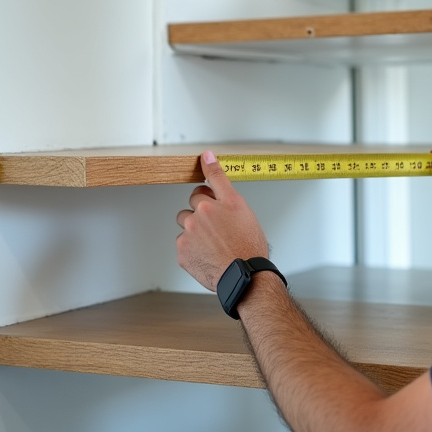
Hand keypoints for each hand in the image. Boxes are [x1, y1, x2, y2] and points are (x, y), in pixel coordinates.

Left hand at [176, 150, 269, 292]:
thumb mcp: (240, 206)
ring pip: (186, 228)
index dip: (210, 195)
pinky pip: (184, 246)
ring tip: (214, 244)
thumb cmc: (248, 246)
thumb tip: (206, 155)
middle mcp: (196, 218)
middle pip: (191, 209)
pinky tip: (209, 255)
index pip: (202, 189)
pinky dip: (194, 250)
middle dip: (202, 215)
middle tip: (219, 230)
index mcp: (211, 204)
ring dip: (195, 233)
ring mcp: (187, 237)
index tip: (211, 189)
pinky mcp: (183, 254)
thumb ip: (220, 178)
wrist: (245, 276)